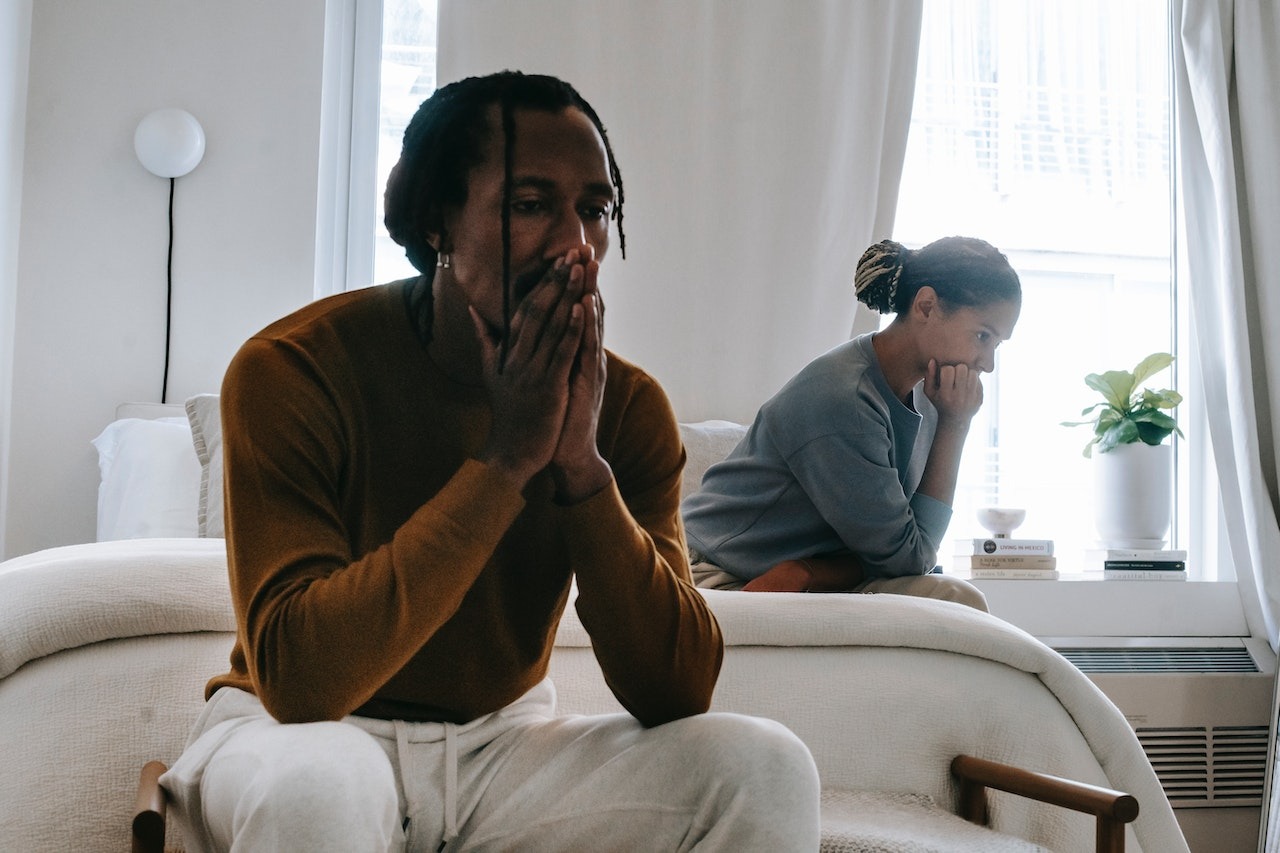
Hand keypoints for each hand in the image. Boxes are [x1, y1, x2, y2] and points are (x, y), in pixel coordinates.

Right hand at [473, 254, 584, 487]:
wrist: (510, 453)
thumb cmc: (507, 413)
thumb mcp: (490, 372)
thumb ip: (485, 339)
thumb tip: (473, 311)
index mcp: (507, 351)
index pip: (525, 308)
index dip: (543, 282)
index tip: (558, 259)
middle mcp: (517, 356)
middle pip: (538, 309)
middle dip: (557, 279)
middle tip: (573, 252)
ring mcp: (531, 371)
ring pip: (552, 326)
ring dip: (568, 295)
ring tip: (581, 268)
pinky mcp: (547, 387)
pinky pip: (561, 353)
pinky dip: (573, 330)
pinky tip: (583, 308)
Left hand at [550, 247, 611, 502]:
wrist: (567, 451)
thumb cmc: (556, 414)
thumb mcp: (548, 377)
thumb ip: (546, 353)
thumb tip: (536, 331)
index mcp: (574, 351)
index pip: (575, 310)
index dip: (572, 282)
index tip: (568, 254)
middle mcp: (585, 355)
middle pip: (587, 309)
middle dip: (585, 278)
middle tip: (584, 247)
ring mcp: (589, 366)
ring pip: (591, 323)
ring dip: (590, 292)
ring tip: (589, 264)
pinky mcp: (588, 381)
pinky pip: (588, 349)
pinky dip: (587, 325)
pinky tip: (586, 304)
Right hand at [922, 359, 982, 427]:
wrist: (955, 421)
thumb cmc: (940, 403)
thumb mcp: (929, 392)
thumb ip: (929, 376)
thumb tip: (933, 360)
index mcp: (946, 394)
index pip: (948, 370)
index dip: (946, 369)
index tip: (945, 375)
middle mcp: (959, 396)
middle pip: (962, 368)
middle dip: (958, 369)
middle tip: (955, 375)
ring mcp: (971, 398)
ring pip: (973, 372)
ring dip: (967, 373)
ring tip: (962, 378)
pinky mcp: (980, 398)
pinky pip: (979, 380)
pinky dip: (973, 380)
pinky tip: (968, 385)